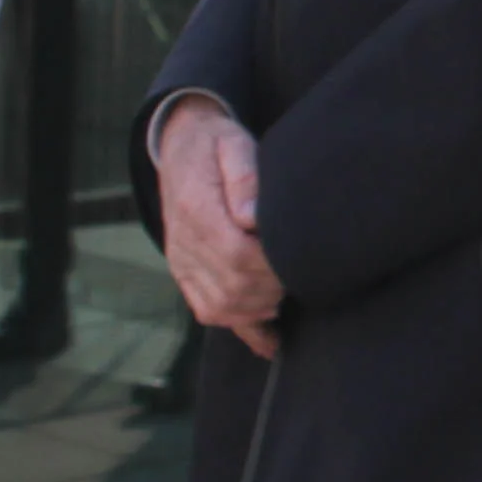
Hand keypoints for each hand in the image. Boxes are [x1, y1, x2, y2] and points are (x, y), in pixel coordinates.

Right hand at [154, 97, 283, 355]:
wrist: (181, 146)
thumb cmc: (216, 144)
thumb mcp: (233, 142)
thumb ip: (244, 175)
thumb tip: (253, 218)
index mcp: (196, 210)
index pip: (237, 255)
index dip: (272, 265)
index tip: (299, 259)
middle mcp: (184, 243)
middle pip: (233, 288)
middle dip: (273, 288)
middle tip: (300, 276)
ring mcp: (182, 262)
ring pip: (221, 308)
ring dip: (260, 308)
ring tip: (286, 292)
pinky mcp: (185, 273)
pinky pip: (208, 311)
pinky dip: (241, 326)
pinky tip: (271, 339)